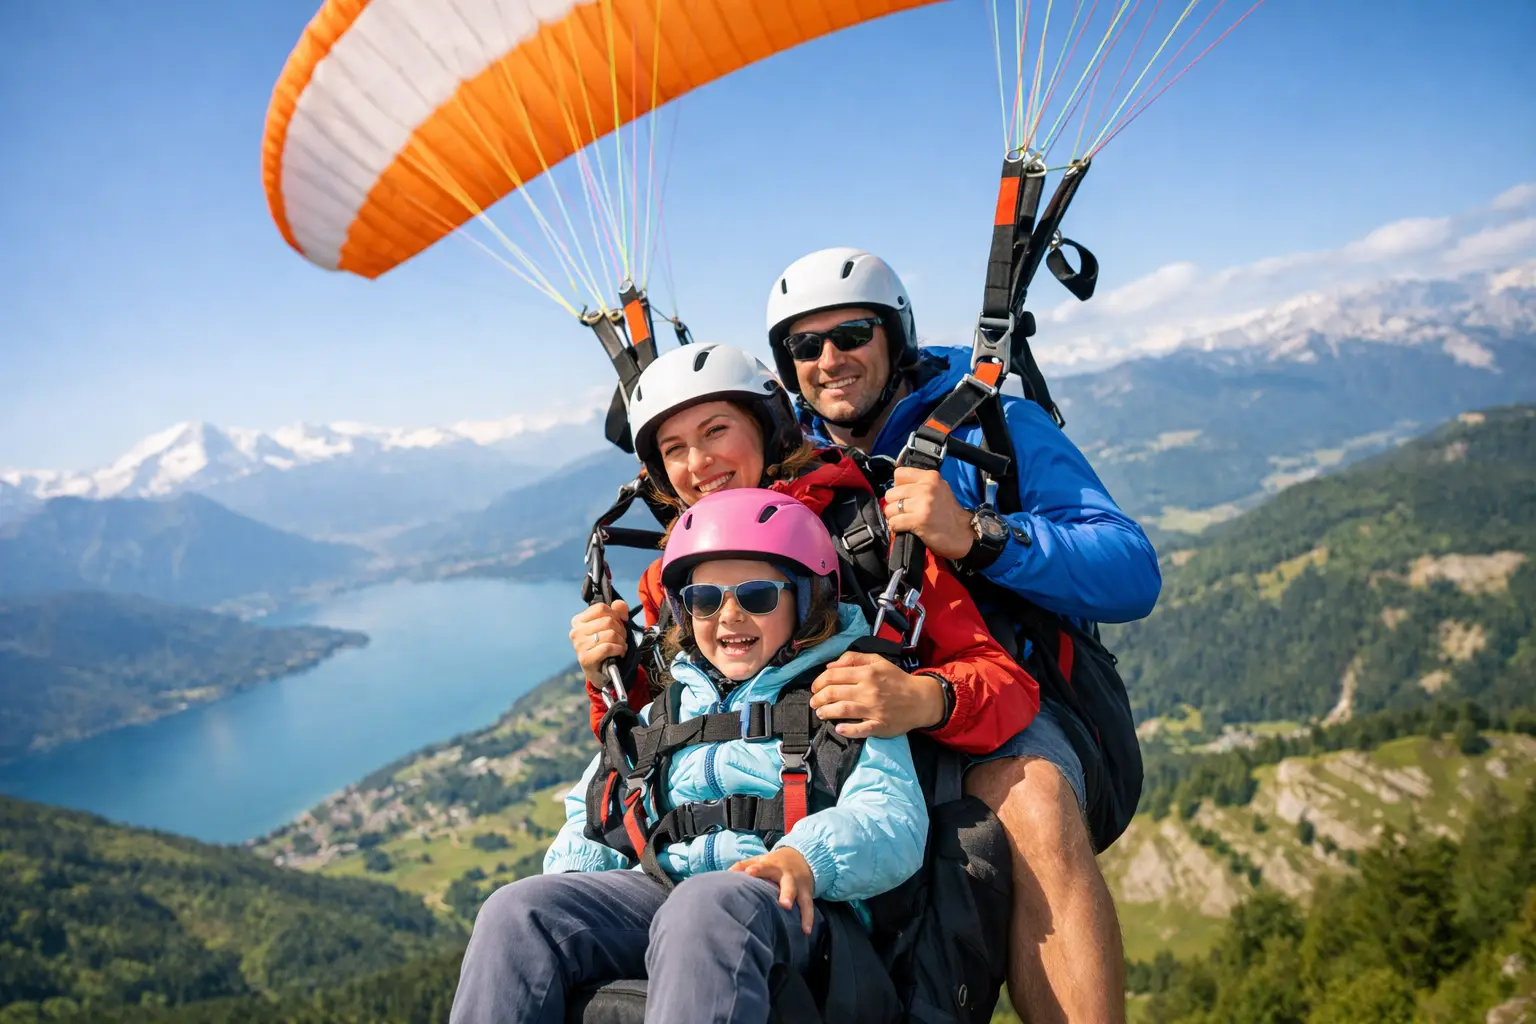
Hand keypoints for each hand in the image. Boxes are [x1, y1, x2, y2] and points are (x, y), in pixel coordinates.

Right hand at [569, 601, 629, 683]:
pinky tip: (620, 652)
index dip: (615, 615)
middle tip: (622, 638)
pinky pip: (608, 647)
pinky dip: (619, 649)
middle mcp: (576, 631)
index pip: (601, 608)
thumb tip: (619, 604)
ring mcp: (579, 645)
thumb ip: (618, 612)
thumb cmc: (605, 645)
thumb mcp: (612, 626)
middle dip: (621, 629)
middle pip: (607, 621)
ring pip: (610, 634)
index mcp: (579, 620)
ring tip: (621, 646)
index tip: (618, 624)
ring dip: (621, 641)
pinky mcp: (585, 658)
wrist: (601, 672)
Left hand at [731, 847, 816, 933]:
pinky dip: (808, 919)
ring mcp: (799, 885)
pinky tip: (806, 931)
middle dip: (787, 894)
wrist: (801, 857)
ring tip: (801, 925)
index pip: (764, 866)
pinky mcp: (807, 894)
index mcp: (772, 865)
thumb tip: (727, 875)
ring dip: (801, 911)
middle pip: (788, 884)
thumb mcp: (759, 860)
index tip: (750, 873)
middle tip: (784, 905)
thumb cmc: (773, 863)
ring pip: (801, 897)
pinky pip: (808, 907)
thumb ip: (743, 865)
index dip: (757, 870)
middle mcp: (787, 875)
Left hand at [809, 651, 946, 737]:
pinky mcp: (879, 726)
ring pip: (841, 710)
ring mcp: (873, 710)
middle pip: (833, 693)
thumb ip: (854, 658)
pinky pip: (859, 729)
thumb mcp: (878, 661)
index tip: (815, 688)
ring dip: (825, 712)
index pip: (833, 676)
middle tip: (814, 701)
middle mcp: (868, 690)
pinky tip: (838, 727)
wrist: (920, 699)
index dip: (818, 682)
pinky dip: (846, 729)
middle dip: (818, 698)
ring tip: (820, 713)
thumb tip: (830, 666)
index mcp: (867, 673)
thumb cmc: (897, 679)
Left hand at [883, 467, 975, 559]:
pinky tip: (903, 528)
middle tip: (903, 511)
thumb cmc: (948, 513)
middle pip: (891, 493)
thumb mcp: (939, 489)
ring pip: (890, 509)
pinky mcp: (919, 520)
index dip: (898, 487)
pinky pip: (894, 522)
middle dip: (893, 505)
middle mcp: (927, 488)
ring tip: (903, 520)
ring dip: (894, 517)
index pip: (899, 474)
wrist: (962, 534)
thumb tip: (896, 486)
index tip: (904, 496)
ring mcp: (923, 504)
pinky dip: (895, 527)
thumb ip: (920, 484)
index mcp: (931, 477)